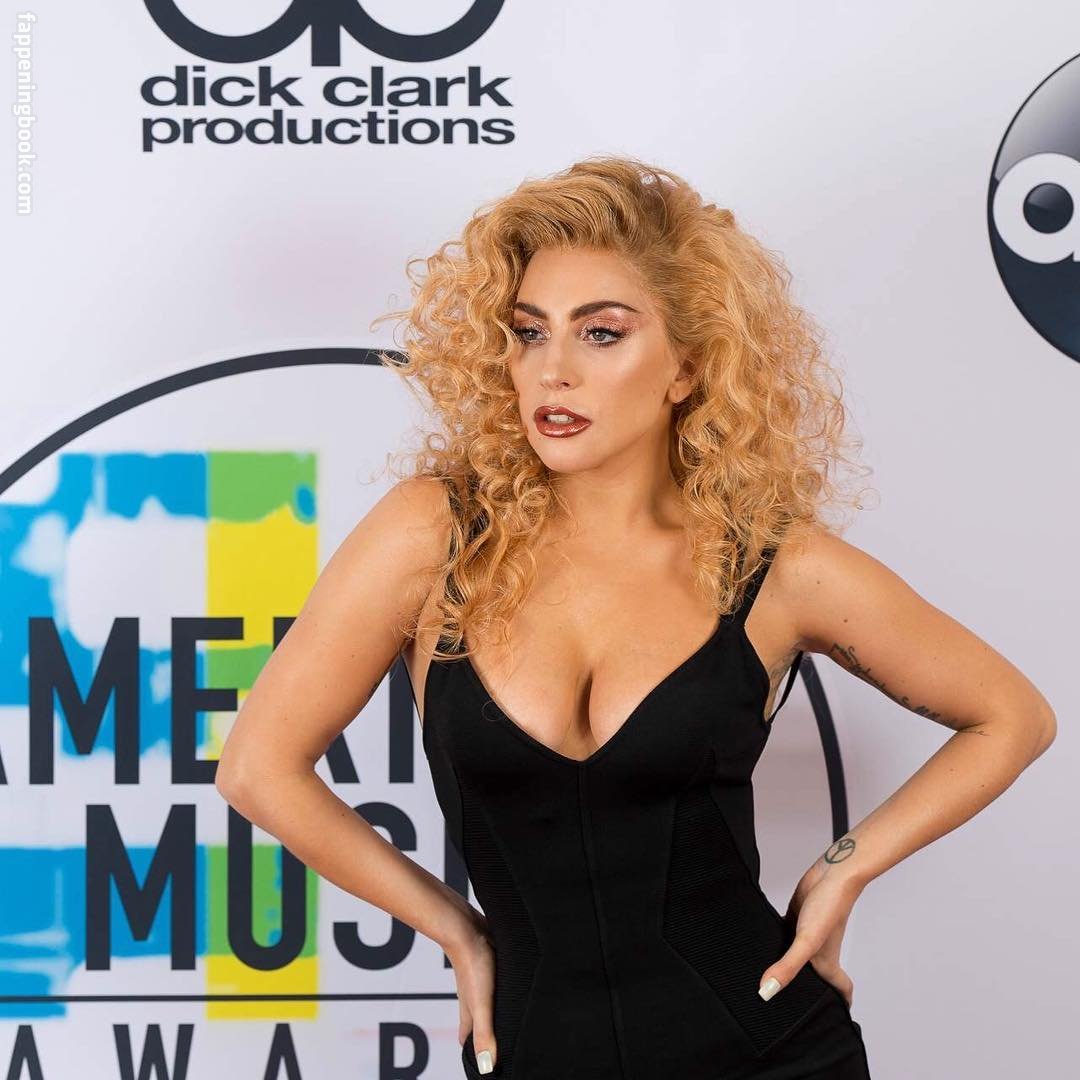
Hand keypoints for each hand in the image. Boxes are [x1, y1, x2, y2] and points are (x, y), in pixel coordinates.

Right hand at [446, 909, 496, 1074]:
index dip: (473, 1053)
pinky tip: (514, 986)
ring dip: (496, 1012)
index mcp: (469, 1012)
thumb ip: (484, 1034)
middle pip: (477, 1022)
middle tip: (500, 1046)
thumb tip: (487, 1068)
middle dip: (487, 1035)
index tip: (483, 1066)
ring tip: (510, 1020)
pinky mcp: (491, 965)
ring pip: (488, 1002)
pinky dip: (504, 990)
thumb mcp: (481, 1005)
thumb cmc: (473, 965)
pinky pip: (497, 983)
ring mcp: (481, 981)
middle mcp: (473, 998)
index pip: (468, 1039)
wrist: (467, 928)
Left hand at [758, 856, 863, 1008]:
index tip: (832, 1023)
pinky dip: (776, 942)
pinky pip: (784, 935)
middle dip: (808, 991)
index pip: (841, 992)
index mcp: (826, 963)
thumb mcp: (806, 942)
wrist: (832, 872)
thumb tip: (767, 993)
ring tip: (768, 979)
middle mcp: (818, 952)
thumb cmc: (829, 907)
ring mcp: (806, 935)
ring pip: (797, 957)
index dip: (840, 1007)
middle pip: (817, 978)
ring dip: (787, 965)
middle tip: (789, 1007)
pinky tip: (761, 943)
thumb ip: (788, 967)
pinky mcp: (795, 917)